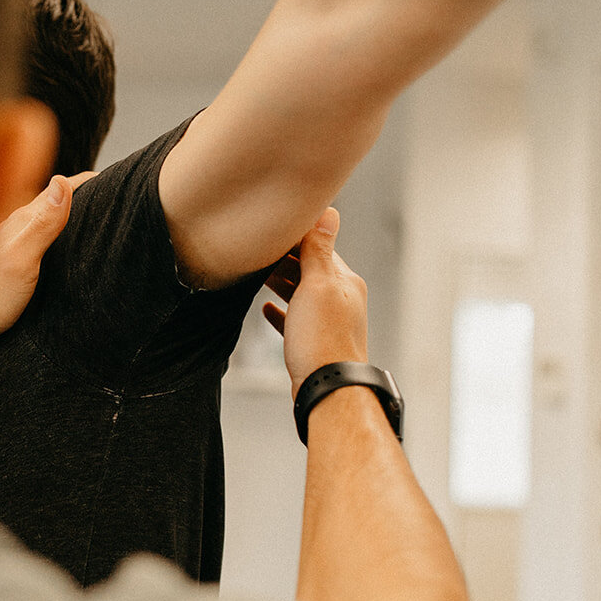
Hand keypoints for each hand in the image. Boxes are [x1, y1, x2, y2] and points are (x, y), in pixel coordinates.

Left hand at [0, 170, 95, 370]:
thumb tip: (62, 181)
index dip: (87, 182)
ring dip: (64, 207)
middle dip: (79, 190)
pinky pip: (34, 229)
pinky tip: (56, 236)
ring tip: (89, 211)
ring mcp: (9, 236)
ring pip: (41, 211)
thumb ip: (42, 224)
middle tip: (108, 191)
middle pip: (52, 196)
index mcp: (21, 217)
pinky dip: (51, 224)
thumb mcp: (21, 260)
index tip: (113, 180)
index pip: (60, 187)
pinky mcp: (6, 253)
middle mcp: (14, 222)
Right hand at [261, 208, 368, 394]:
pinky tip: (266, 309)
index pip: (319, 246)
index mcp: (345, 281)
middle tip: (256, 247)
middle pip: (309, 269)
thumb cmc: (322, 338)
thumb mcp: (318, 286)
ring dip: (280, 282)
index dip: (294, 236)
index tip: (270, 227)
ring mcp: (327, 321)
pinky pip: (295, 319)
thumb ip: (319, 250)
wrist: (328, 388)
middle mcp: (340, 298)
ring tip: (256, 272)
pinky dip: (281, 311)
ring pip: (300, 293)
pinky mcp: (313, 342)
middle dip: (284, 258)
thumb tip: (328, 211)